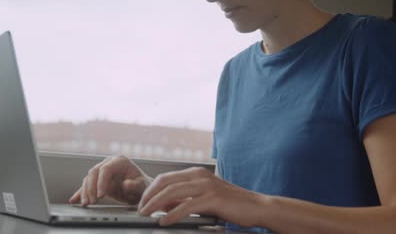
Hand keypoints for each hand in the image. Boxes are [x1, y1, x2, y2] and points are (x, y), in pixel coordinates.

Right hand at [69, 155, 151, 205]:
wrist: (141, 190)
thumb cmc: (143, 186)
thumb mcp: (142, 186)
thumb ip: (135, 185)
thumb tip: (126, 184)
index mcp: (120, 161)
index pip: (106, 169)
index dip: (101, 182)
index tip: (101, 195)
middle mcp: (110, 163)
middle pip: (94, 172)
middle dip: (91, 188)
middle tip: (93, 201)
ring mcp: (103, 172)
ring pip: (88, 179)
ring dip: (85, 192)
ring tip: (86, 203)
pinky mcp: (99, 181)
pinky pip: (87, 186)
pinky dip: (81, 193)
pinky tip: (74, 199)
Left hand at [137, 166, 265, 226]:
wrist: (256, 206)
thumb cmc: (231, 203)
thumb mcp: (205, 197)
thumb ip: (186, 199)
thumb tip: (164, 205)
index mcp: (196, 173)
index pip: (166, 177)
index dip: (151, 190)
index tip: (142, 202)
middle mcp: (199, 176)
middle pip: (165, 182)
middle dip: (149, 196)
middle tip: (140, 209)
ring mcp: (206, 186)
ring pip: (172, 192)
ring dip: (155, 204)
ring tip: (146, 214)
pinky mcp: (212, 199)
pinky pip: (186, 206)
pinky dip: (171, 214)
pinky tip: (164, 221)